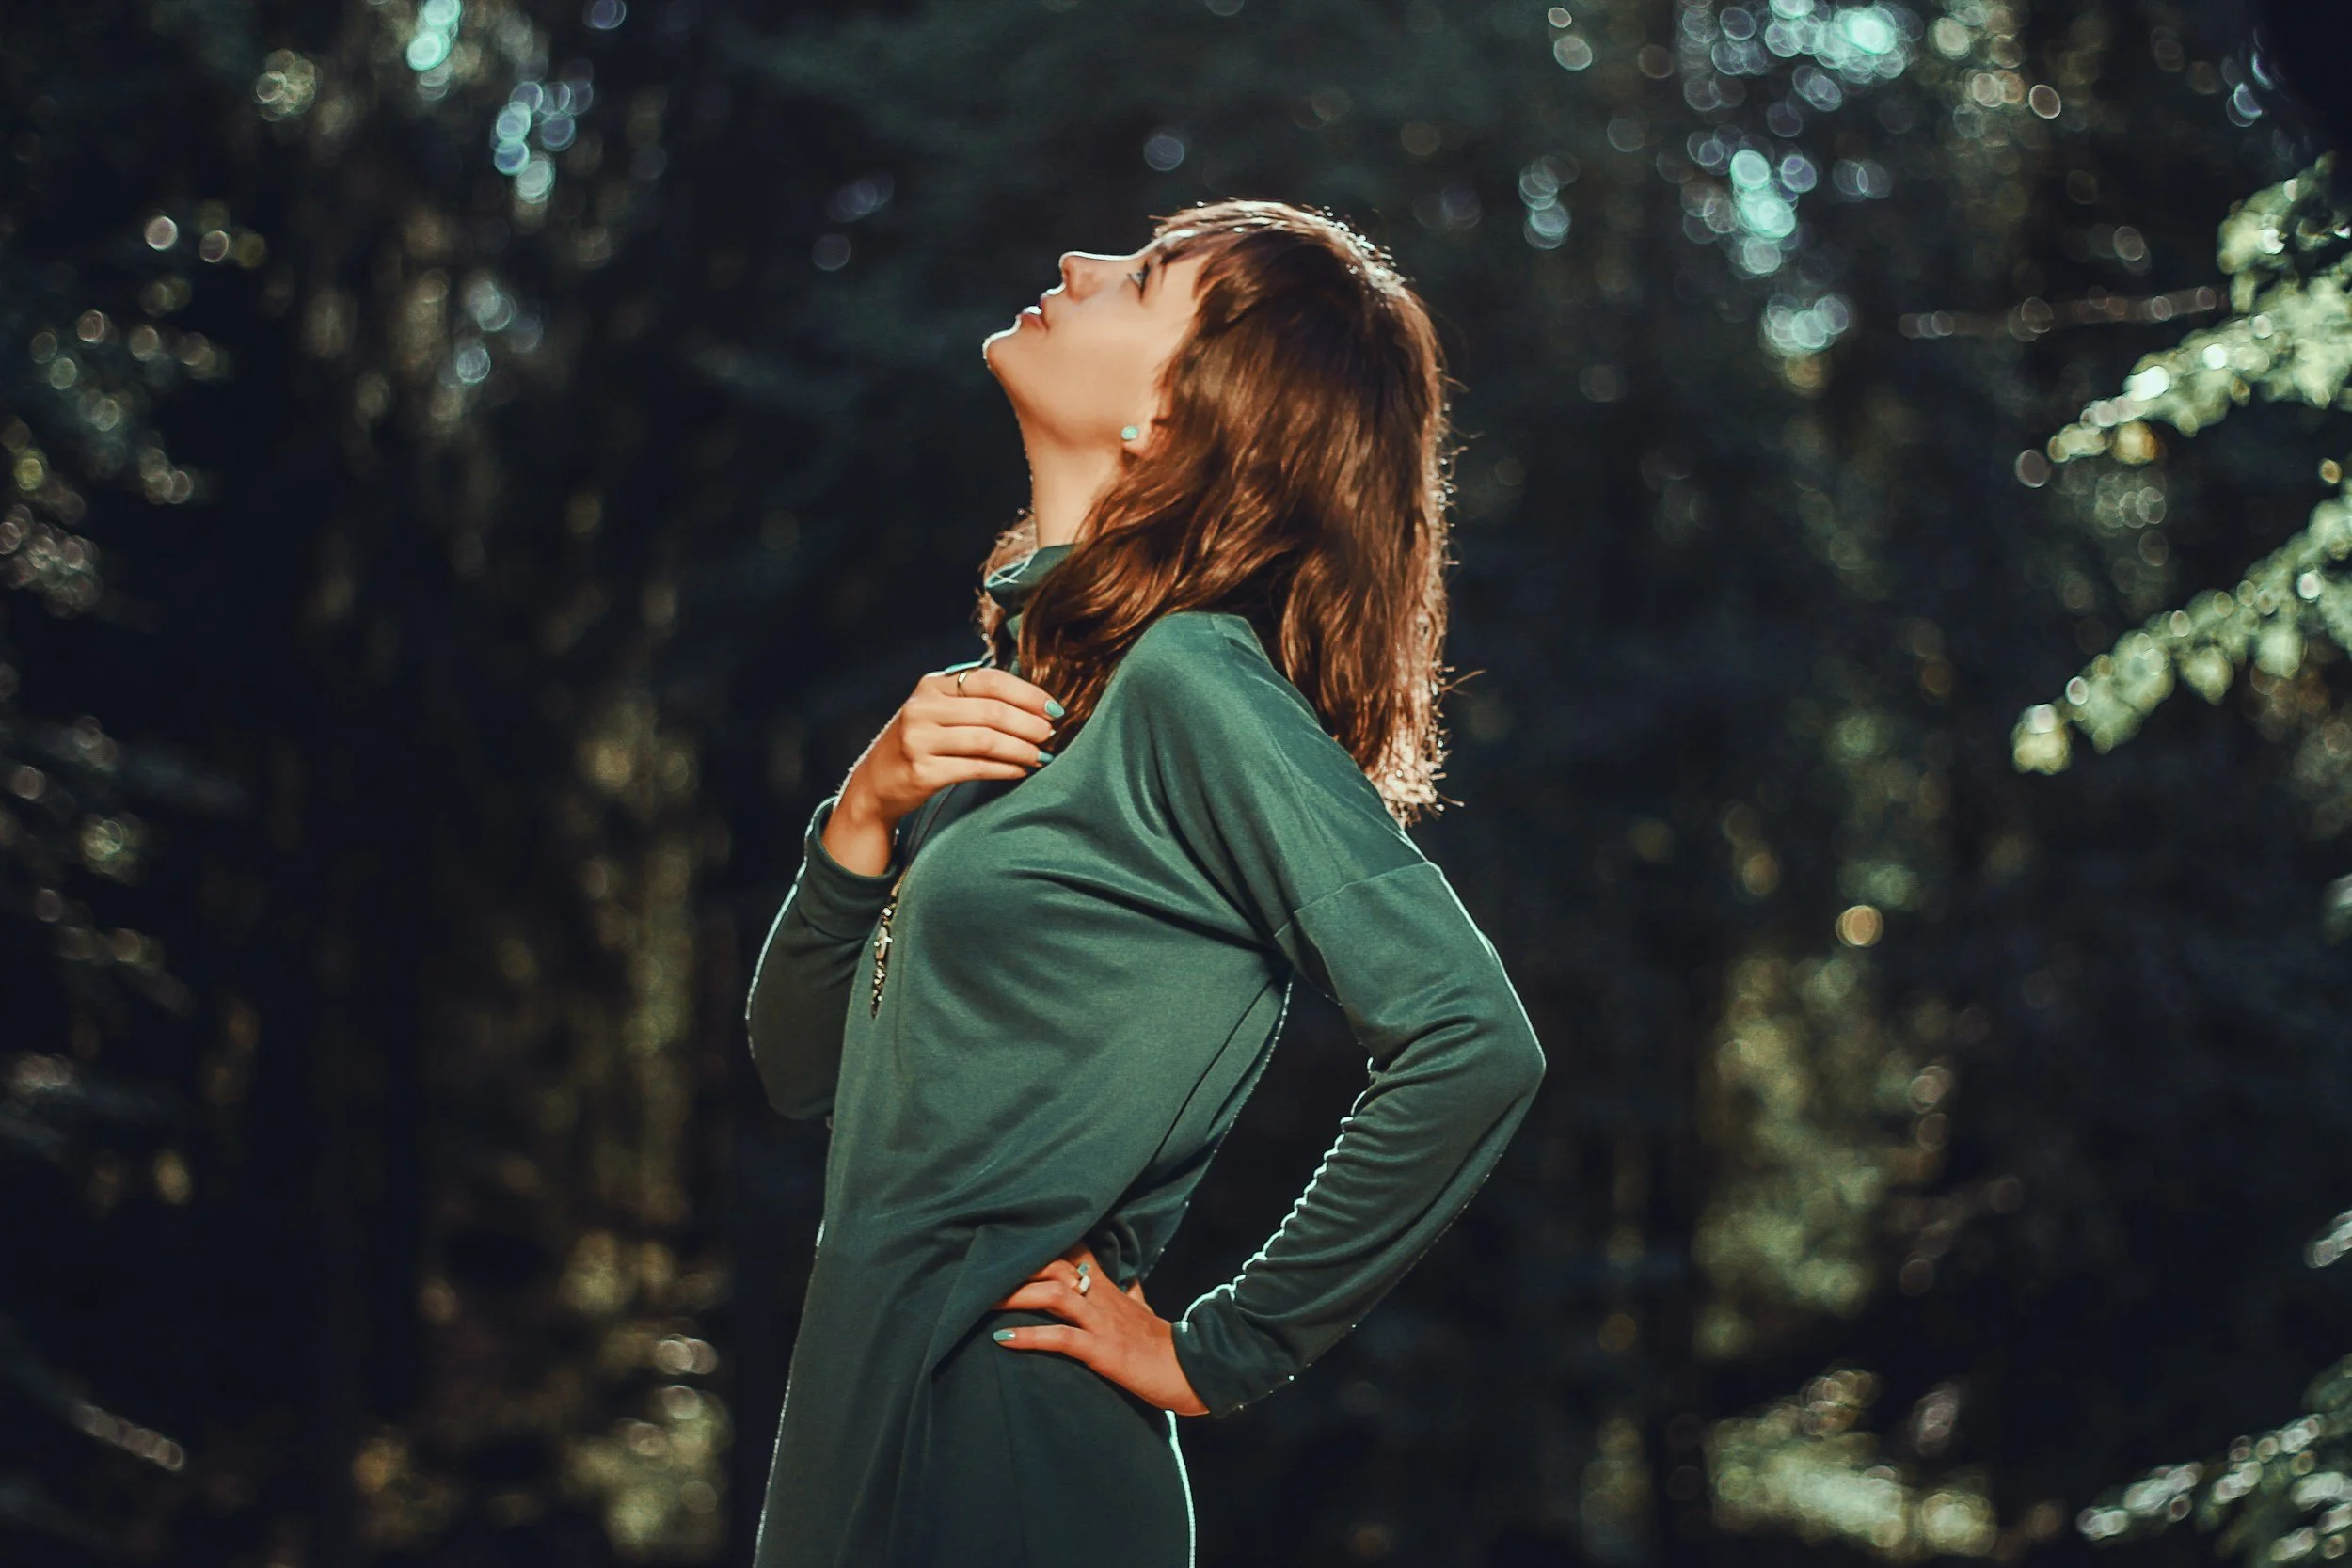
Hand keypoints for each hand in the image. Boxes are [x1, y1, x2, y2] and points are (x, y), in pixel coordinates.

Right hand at [823, 665, 1062, 874]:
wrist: (875, 783)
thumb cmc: (920, 744)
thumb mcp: (937, 711)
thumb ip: (973, 700)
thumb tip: (1034, 703)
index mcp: (931, 685)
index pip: (989, 680)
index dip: (1027, 693)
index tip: (1054, 708)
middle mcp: (922, 708)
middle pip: (991, 711)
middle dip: (1029, 723)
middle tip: (1051, 734)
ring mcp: (919, 740)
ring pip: (986, 740)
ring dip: (1021, 748)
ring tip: (1042, 754)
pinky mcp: (922, 772)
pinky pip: (975, 768)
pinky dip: (1005, 769)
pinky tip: (1021, 770)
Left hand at [990, 1241, 1211, 1417]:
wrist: (1195, 1371)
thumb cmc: (1167, 1346)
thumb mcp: (1147, 1313)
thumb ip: (1134, 1296)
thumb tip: (1132, 1282)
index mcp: (1110, 1289)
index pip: (1075, 1251)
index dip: (1043, 1243)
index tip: (1012, 1238)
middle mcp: (1102, 1299)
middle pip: (1054, 1266)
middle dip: (1017, 1267)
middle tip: (980, 1270)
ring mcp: (1103, 1323)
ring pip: (1053, 1296)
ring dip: (1015, 1296)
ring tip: (981, 1300)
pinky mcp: (1104, 1351)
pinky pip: (1062, 1339)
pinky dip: (1029, 1338)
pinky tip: (1003, 1340)